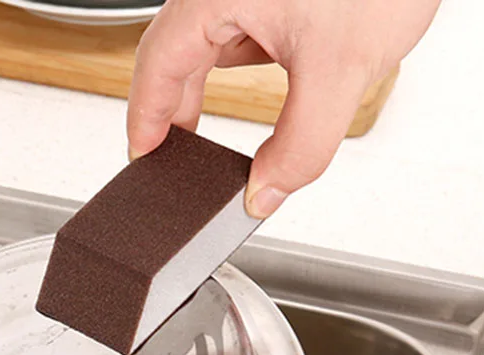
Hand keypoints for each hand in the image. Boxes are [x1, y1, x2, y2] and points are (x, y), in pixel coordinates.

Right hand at [128, 0, 440, 217]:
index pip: (157, 65)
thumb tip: (264, 192)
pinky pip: (243, 33)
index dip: (145, 119)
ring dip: (208, 91)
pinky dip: (244, 68)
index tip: (142, 158)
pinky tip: (263, 92)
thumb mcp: (341, 70)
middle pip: (176, 56)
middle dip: (175, 113)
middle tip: (176, 162)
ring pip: (211, 44)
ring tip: (207, 137)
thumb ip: (299, 147)